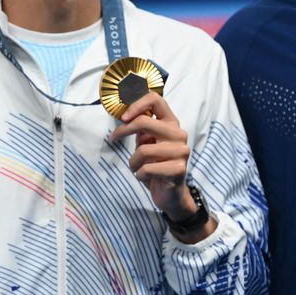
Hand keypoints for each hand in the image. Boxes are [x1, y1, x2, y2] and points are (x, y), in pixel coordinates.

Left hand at [110, 93, 212, 237]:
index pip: (156, 100)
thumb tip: (125, 115)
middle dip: (123, 131)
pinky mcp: (179, 169)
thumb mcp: (146, 143)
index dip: (136, 105)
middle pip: (144, 122)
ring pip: (143, 150)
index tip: (123, 117)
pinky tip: (145, 177)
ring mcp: (181, 151)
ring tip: (136, 167)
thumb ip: (141, 128)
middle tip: (114, 139)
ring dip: (133, 162)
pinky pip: (147, 169)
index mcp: (171, 123)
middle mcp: (178, 134)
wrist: (171, 194)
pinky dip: (140, 175)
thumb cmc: (156, 165)